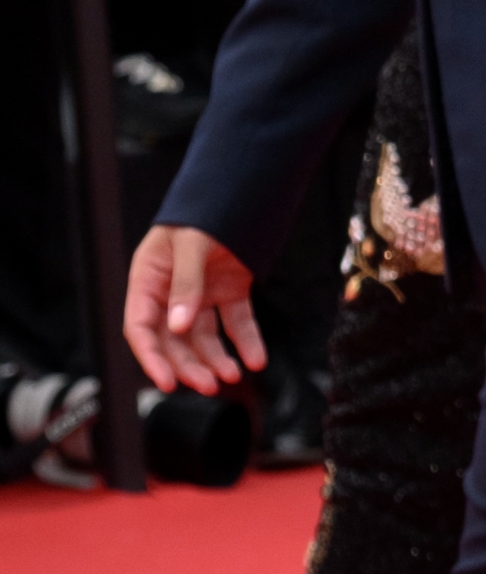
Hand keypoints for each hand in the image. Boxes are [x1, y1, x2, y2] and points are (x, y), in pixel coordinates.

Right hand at [126, 223, 264, 389]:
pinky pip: (236, 323)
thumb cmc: (205, 211)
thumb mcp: (192, 242)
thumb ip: (186, 283)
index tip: (168, 383)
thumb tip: (179, 325)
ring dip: (216, 359)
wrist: (240, 188)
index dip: (152, 357)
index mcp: (148, 278)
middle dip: (189, 365)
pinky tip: (256, 360)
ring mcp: (201, 293)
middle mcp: (171, 291)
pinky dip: (246, 342)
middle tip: (208, 385)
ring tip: (232, 375)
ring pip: (203, 337)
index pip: (141, 327)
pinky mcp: (230, 291)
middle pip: (173, 340)